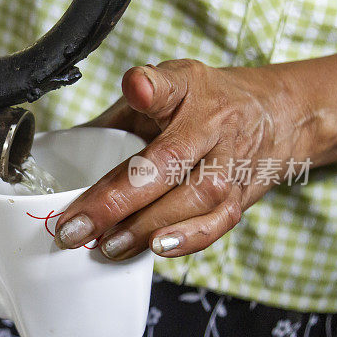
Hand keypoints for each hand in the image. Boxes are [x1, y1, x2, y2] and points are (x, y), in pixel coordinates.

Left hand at [54, 58, 336, 259]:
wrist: (278, 115)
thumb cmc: (204, 103)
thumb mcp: (165, 86)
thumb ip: (118, 112)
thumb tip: (58, 143)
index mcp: (188, 91)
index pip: (168, 86)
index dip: (149, 87)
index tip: (136, 87)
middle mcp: (214, 126)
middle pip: (168, 162)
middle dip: (118, 199)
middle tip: (76, 226)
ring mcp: (232, 163)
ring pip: (194, 199)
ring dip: (147, 226)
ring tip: (108, 245)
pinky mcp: (243, 195)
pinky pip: (218, 222)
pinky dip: (188, 239)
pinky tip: (155, 250)